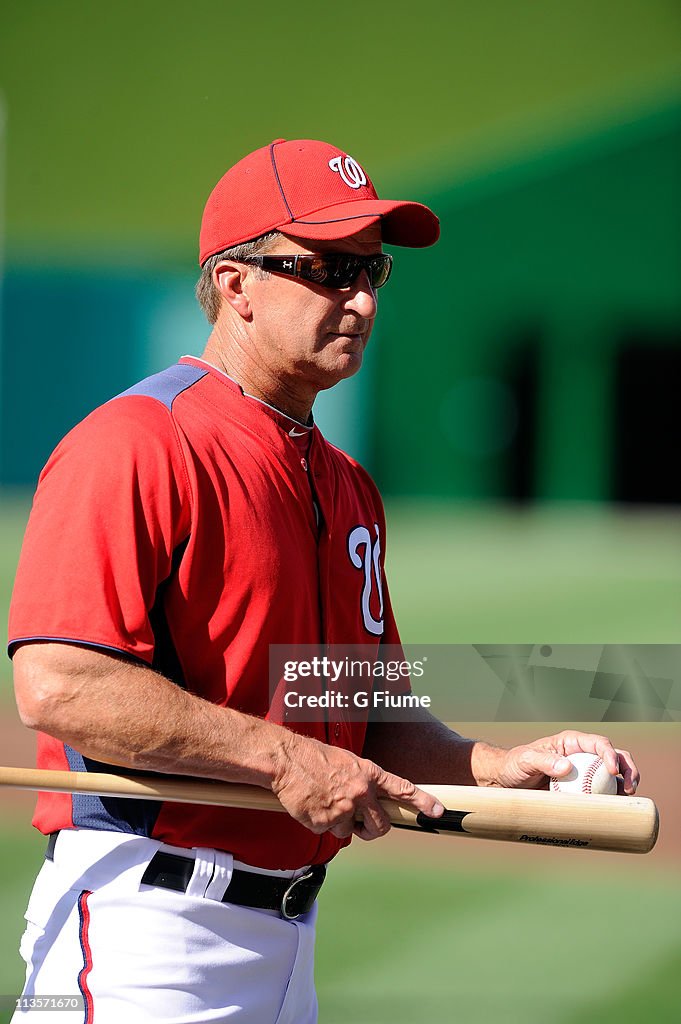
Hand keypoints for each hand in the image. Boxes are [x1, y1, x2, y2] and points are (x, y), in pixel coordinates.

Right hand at [272, 733, 443, 840]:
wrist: (286, 761)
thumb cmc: (313, 758)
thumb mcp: (346, 762)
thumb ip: (362, 782)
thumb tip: (369, 802)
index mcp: (368, 773)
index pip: (402, 788)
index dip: (422, 801)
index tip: (438, 811)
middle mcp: (361, 792)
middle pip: (381, 825)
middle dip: (374, 830)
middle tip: (362, 826)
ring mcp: (343, 809)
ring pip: (350, 831)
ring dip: (339, 824)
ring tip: (324, 802)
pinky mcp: (325, 822)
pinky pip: (328, 832)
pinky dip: (320, 823)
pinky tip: (311, 806)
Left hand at [490, 730, 638, 793]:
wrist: (506, 782)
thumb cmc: (514, 766)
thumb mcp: (525, 761)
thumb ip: (543, 761)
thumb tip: (567, 767)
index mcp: (571, 743)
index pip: (599, 743)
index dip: (610, 754)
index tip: (612, 771)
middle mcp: (582, 755)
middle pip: (613, 756)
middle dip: (628, 768)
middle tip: (631, 787)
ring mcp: (584, 773)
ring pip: (613, 776)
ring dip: (626, 784)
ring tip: (629, 798)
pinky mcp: (582, 790)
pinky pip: (602, 793)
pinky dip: (613, 800)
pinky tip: (617, 810)